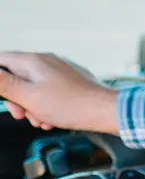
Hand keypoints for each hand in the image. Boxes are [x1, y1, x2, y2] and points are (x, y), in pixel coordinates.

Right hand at [0, 52, 118, 134]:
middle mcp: (46, 62)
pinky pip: (46, 93)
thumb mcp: (29, 96)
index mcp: (34, 62)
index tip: (2, 95)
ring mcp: (58, 71)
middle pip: (16, 78)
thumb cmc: (68, 104)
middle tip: (21, 114)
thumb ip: (5, 83)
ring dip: (31, 107)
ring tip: (41, 119)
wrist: (101, 110)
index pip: (2, 60)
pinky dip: (44, 107)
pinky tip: (51, 118)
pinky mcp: (67, 82)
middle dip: (15, 99)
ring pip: (31, 89)